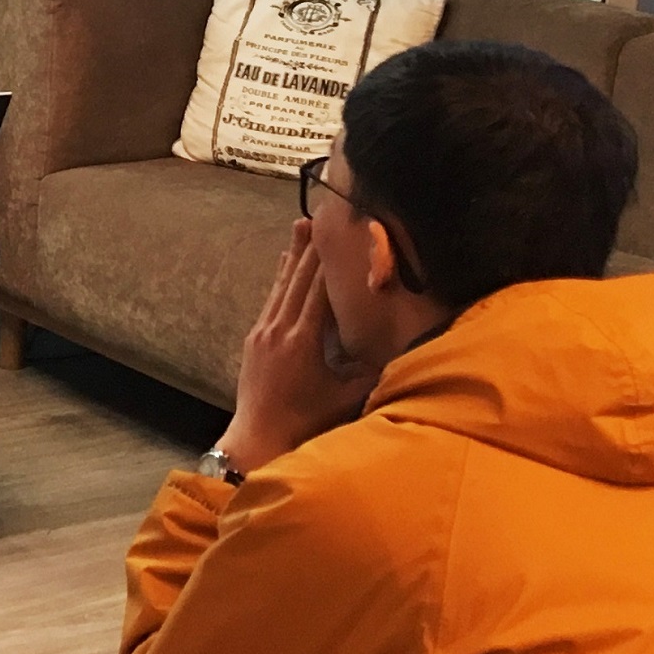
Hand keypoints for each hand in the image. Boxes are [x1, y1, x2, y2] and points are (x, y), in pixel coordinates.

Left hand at [215, 241, 380, 474]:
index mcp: (303, 341)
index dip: (329, 260)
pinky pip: (270, 299)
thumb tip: (399, 345)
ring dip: (292, 254)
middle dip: (310, 247)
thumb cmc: (305, 423)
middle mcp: (279, 329)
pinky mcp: (254, 339)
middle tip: (319, 213)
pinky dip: (280, 278)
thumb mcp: (345, 398)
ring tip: (300, 225)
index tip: (339, 232)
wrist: (257, 440)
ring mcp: (263, 333)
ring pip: (281, 285)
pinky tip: (283, 264)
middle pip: (297, 278)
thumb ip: (370, 370)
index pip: (319, 290)